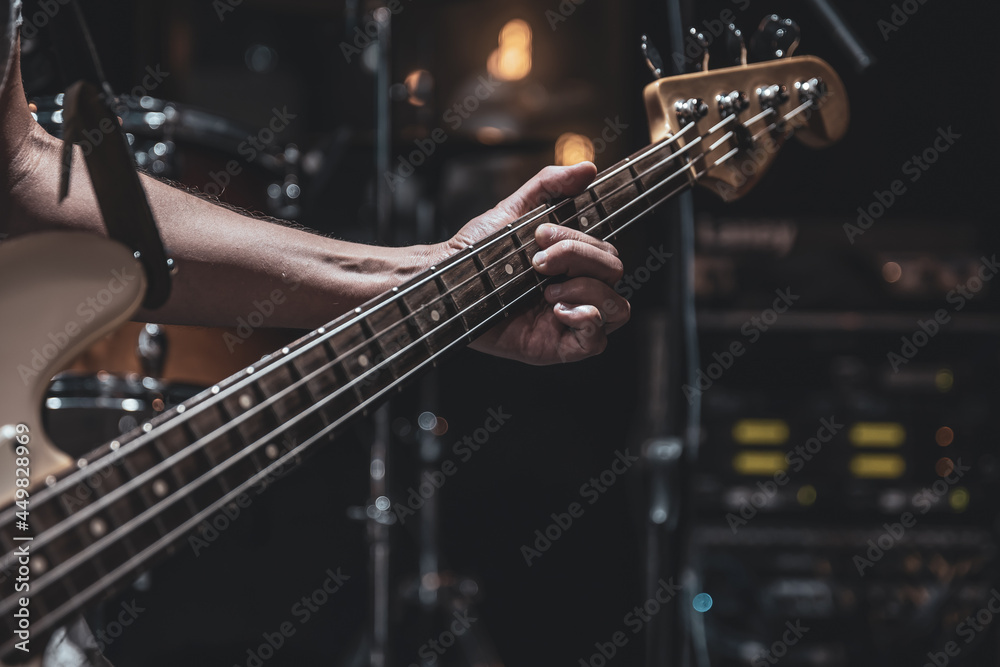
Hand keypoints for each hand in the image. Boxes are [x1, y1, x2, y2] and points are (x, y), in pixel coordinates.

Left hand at [444, 162, 629, 364]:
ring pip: (617, 308)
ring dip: (585, 290)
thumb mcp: (513, 210)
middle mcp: (578, 290)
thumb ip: (549, 185)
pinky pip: (597, 341)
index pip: (606, 250)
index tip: (541, 235)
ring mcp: (571, 319)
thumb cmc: (477, 253)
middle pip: (614, 272)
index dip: (580, 241)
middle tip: (537, 262)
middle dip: (578, 260)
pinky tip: (556, 309)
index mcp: (573, 262)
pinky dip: (586, 320)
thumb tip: (588, 169)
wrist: (447, 286)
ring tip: (546, 289)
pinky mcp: (559, 347)